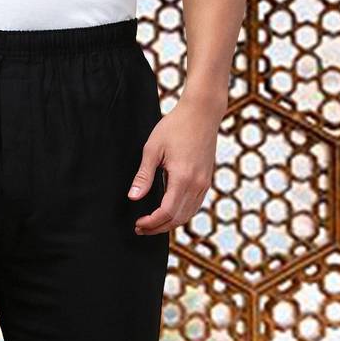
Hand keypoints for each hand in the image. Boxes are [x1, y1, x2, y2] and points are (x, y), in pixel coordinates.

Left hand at [128, 93, 223, 235]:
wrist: (202, 112)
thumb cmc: (176, 126)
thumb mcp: (153, 149)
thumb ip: (143, 176)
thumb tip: (133, 197)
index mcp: (182, 178)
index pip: (166, 212)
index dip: (151, 223)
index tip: (138, 223)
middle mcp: (197, 184)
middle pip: (177, 219)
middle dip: (157, 228)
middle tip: (140, 228)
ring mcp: (204, 183)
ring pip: (188, 215)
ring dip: (169, 224)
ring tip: (152, 224)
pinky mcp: (207, 180)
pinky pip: (195, 206)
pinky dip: (181, 215)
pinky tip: (168, 213)